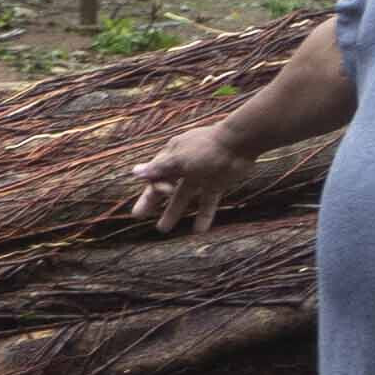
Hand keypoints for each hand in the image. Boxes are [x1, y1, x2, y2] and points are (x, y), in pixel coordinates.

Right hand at [128, 117, 246, 233]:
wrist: (239, 143)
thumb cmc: (206, 148)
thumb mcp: (178, 159)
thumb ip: (158, 169)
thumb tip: (135, 173)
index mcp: (172, 155)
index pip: (155, 174)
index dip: (154, 187)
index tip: (164, 192)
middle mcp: (184, 165)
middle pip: (164, 187)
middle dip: (152, 201)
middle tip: (139, 215)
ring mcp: (200, 175)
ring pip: (183, 197)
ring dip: (173, 212)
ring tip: (163, 229)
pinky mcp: (216, 183)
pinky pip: (207, 202)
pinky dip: (203, 216)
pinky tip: (198, 231)